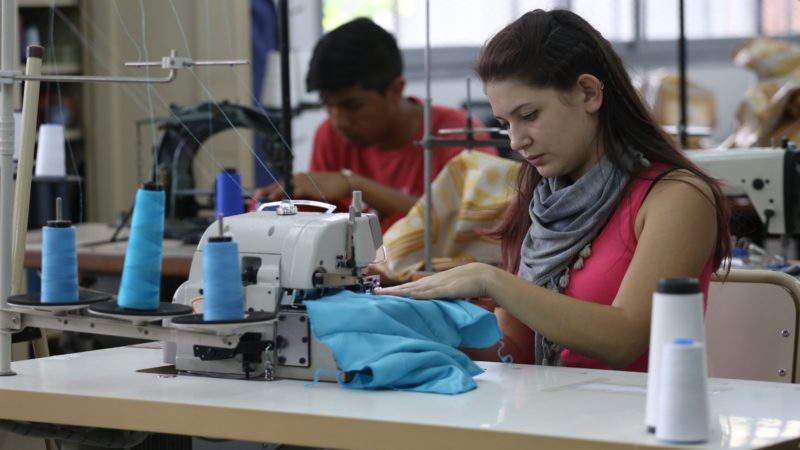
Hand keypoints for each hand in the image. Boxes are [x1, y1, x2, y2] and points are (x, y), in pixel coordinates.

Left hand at [252, 172, 351, 201]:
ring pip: (286, 186)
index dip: (267, 189)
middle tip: (256, 196)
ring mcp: (304, 182)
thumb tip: (289, 203)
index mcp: (297, 178)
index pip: (279, 183)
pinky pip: (298, 191)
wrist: (342, 182)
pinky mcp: (311, 187)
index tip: (257, 195)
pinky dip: (290, 195)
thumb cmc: (328, 187)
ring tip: (267, 198)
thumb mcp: (311, 190)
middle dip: (267, 190)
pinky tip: (284, 200)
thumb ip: (300, 195)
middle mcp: (298, 178)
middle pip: (279, 184)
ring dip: (276, 192)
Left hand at [374, 262, 496, 299]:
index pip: (407, 288)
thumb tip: (426, 306)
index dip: (393, 291)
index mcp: (429, 284)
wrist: (480, 276)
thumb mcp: (446, 293)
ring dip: (400, 292)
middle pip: (406, 287)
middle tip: (374, 293)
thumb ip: (436, 298)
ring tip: (386, 294)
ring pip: (415, 289)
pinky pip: (433, 292)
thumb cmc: (464, 284)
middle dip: (390, 291)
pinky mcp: (448, 289)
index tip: (379, 294)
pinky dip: (422, 294)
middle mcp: (430, 283)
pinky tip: (412, 295)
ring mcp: (438, 285)